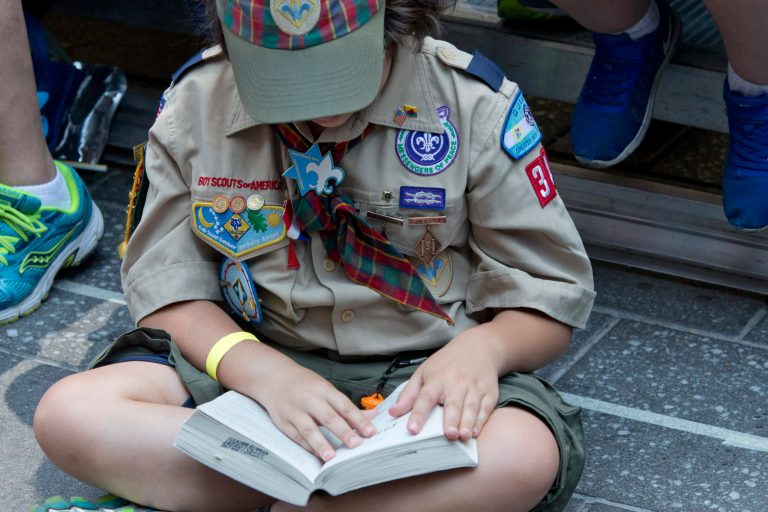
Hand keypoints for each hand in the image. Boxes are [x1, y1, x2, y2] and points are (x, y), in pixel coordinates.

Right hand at [250, 358, 377, 461]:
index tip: (370, 431)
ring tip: (332, 457)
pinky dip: (308, 447)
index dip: (358, 419)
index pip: (344, 406)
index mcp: (323, 389)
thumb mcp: (326, 389)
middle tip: (356, 444)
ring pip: (309, 429)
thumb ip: (346, 406)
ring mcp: (295, 411)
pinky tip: (317, 456)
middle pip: (328, 417)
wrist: (273, 377)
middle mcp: (309, 399)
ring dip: (321, 444)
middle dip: (343, 432)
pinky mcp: (283, 422)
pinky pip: (297, 437)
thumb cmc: (304, 384)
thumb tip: (372, 416)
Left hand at [388, 330, 500, 440]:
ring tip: (463, 436)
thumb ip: (409, 394)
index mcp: (436, 380)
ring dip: (467, 422)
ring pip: (470, 407)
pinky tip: (476, 431)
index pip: (425, 398)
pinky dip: (481, 420)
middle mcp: (456, 384)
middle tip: (449, 434)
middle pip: (452, 403)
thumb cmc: (446, 364)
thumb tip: (393, 413)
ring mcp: (474, 388)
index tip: (412, 429)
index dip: (418, 414)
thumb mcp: (424, 373)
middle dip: (451, 419)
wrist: (478, 347)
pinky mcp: (489, 393)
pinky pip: (485, 408)